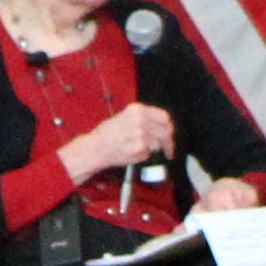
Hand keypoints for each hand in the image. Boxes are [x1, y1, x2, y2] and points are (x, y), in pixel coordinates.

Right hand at [61, 101, 176, 183]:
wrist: (95, 148)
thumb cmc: (106, 135)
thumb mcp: (124, 117)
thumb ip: (143, 119)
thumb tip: (160, 126)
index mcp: (137, 110)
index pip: (164, 117)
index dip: (168, 127)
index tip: (169, 133)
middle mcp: (140, 119)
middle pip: (166, 130)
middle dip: (168, 141)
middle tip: (167, 148)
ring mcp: (141, 133)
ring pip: (159, 143)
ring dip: (153, 149)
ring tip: (139, 149)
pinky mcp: (140, 147)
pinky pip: (149, 153)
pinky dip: (144, 155)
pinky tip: (132, 152)